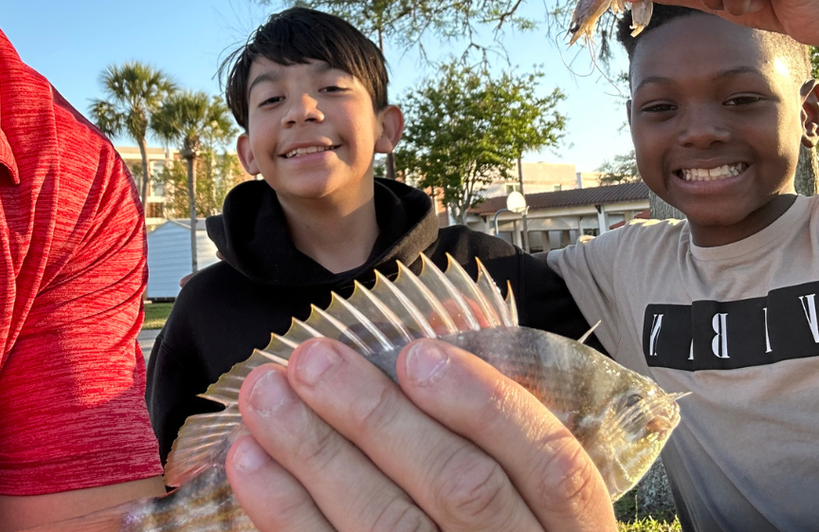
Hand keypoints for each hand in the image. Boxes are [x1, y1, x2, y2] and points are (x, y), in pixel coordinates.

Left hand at [226, 337, 615, 531]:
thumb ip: (494, 409)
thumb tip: (448, 314)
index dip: (483, 404)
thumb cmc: (502, 520)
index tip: (415, 354)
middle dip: (376, 417)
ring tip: (265, 396)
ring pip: (389, 527)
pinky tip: (251, 463)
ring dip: (316, 456)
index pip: (548, 463)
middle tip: (310, 359)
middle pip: (458, 490)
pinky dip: (286, 514)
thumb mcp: (526, 480)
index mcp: (573, 527)